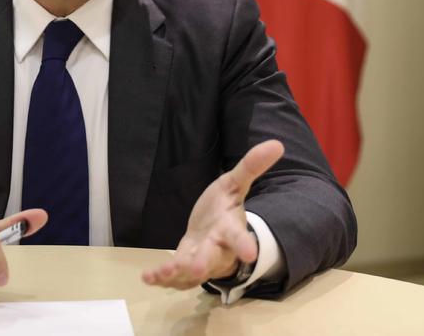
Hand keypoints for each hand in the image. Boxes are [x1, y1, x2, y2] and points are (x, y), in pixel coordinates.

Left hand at [141, 139, 283, 289]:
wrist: (213, 231)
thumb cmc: (224, 207)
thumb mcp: (234, 184)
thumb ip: (251, 166)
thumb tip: (277, 144)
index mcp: (230, 229)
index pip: (238, 236)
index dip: (244, 245)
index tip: (250, 253)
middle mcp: (217, 249)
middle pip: (212, 259)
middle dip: (204, 264)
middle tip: (197, 270)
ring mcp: (200, 261)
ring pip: (191, 273)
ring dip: (176, 274)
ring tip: (161, 272)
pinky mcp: (184, 268)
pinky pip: (175, 278)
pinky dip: (161, 279)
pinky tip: (147, 277)